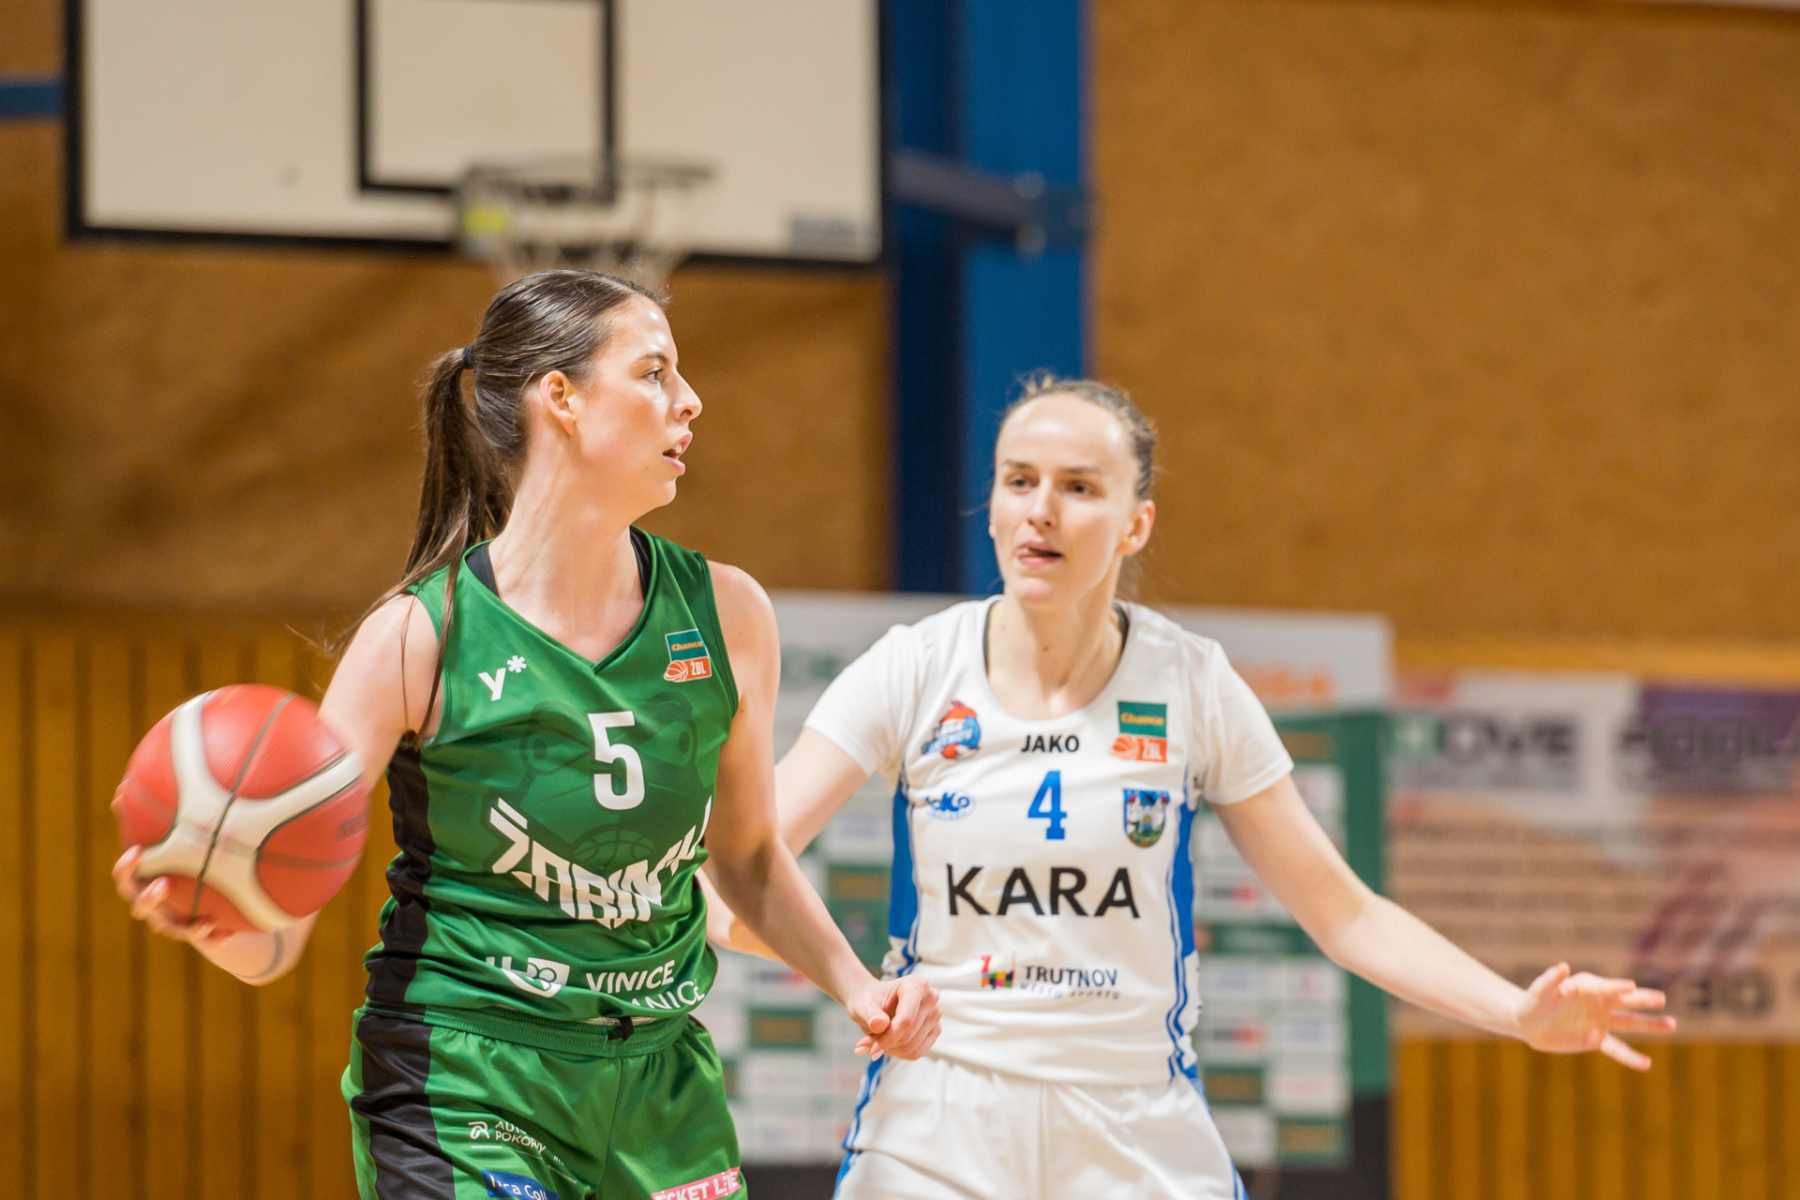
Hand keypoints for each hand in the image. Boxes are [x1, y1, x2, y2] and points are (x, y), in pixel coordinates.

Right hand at [111, 846, 221, 943]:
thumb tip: (169, 786)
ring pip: (170, 928)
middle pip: (141, 907)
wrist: (207, 905)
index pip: (125, 879)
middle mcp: (151, 908)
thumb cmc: (187, 867)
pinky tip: (226, 933)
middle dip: (149, 898)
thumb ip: (178, 836)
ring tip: (205, 922)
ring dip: (185, 926)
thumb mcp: (183, 853)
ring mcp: (169, 924)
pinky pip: (198, 938)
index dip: (126, 868)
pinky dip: (211, 934)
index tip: (137, 851)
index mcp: (141, 886)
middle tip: (163, 884)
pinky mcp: (189, 935)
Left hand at [844, 975, 939, 1061]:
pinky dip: (899, 1053)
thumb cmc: (869, 1001)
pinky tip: (888, 1043)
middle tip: (866, 1043)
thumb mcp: (862, 1005)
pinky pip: (917, 1052)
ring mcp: (935, 1015)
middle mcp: (931, 998)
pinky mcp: (935, 1030)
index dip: (887, 1037)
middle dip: (886, 1043)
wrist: (874, 1003)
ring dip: (891, 1049)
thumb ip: (870, 1014)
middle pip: (909, 1035)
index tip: (868, 1047)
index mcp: (916, 985)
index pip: (906, 1020)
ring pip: (912, 1047)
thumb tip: (879, 1024)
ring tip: (877, 1040)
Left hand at [1516, 962, 1676, 1070]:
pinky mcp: (1595, 1039)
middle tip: (1662, 999)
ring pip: (1628, 1022)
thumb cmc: (1532, 1002)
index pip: (1604, 986)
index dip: (1615, 986)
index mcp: (1585, 986)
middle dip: (1642, 1000)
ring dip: (1649, 1024)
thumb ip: (1551, 980)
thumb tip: (1563, 967)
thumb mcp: (1539, 991)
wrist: (1528, 1023)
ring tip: (1672, 1025)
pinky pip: (1616, 1049)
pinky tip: (1647, 1064)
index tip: (1630, 986)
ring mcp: (1599, 1021)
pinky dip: (1630, 1057)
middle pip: (1624, 1001)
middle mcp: (1597, 1002)